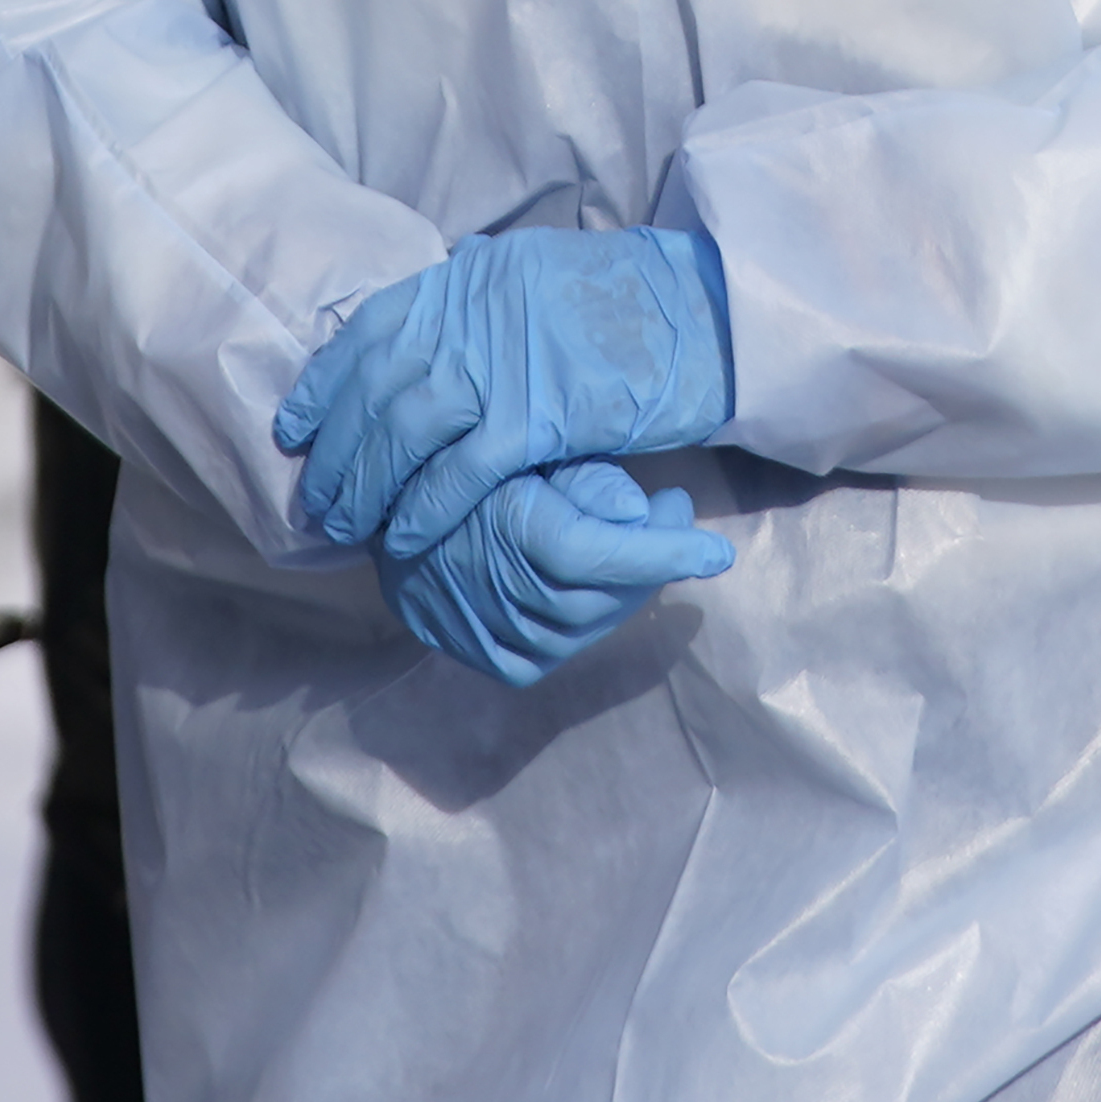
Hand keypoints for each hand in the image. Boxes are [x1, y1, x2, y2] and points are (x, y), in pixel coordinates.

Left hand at [276, 225, 735, 560]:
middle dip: (338, 453)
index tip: (297, 430)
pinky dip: (424, 509)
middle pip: (379, 388)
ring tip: (352, 531)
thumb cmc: (637, 307)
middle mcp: (475, 308)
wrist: (715, 315)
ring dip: (368, 489)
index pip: (372, 329)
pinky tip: (406, 539)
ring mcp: (504, 359)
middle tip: (320, 502)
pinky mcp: (538, 412)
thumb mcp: (543, 281)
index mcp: (472, 274)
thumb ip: (482, 307)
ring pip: (405, 433)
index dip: (326, 385)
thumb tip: (430, 341)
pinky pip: (461, 471)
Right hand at [378, 460, 734, 687]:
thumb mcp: (527, 444)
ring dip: (623, 589)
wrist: (382, 501)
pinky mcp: (481, 657)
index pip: (602, 558)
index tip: (718, 551)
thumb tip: (641, 514)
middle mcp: (495, 596)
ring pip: (585, 627)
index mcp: (508, 533)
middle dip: (653, 560)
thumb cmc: (469, 454)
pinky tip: (597, 585)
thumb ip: (586, 479)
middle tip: (672, 516)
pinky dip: (584, 620)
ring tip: (637, 543)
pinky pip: (551, 650)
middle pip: (605, 596)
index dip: (666, 554)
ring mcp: (486, 636)